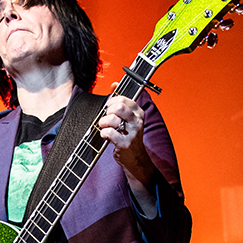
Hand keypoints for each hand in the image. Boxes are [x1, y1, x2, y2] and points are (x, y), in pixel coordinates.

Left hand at [98, 90, 156, 214]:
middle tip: (106, 117)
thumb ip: (121, 100)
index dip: (112, 101)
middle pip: (118, 107)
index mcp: (138, 112)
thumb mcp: (128, 117)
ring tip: (104, 127)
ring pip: (112, 119)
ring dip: (103, 123)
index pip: (124, 99)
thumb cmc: (128, 135)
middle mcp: (137, 121)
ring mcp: (132, 132)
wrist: (135, 158)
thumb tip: (113, 84)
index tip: (109, 107)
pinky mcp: (125, 143)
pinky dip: (103, 133)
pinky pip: (109, 133)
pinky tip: (105, 136)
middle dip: (107, 111)